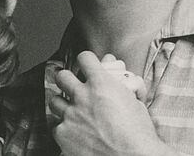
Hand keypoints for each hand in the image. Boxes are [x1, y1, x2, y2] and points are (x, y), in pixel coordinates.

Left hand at [49, 51, 174, 155]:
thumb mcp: (135, 102)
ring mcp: (70, 115)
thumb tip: (117, 78)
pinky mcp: (63, 134)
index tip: (88, 66)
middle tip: (74, 88)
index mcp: (101, 83)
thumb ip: (120, 86)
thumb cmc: (139, 134)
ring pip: (54, 100)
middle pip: (62, 76)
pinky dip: (63, 128)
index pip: (84, 58)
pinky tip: (73, 132)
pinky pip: (55, 126)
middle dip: (68, 80)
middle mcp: (82, 95)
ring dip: (63, 104)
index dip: (87, 61)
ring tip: (73, 112)